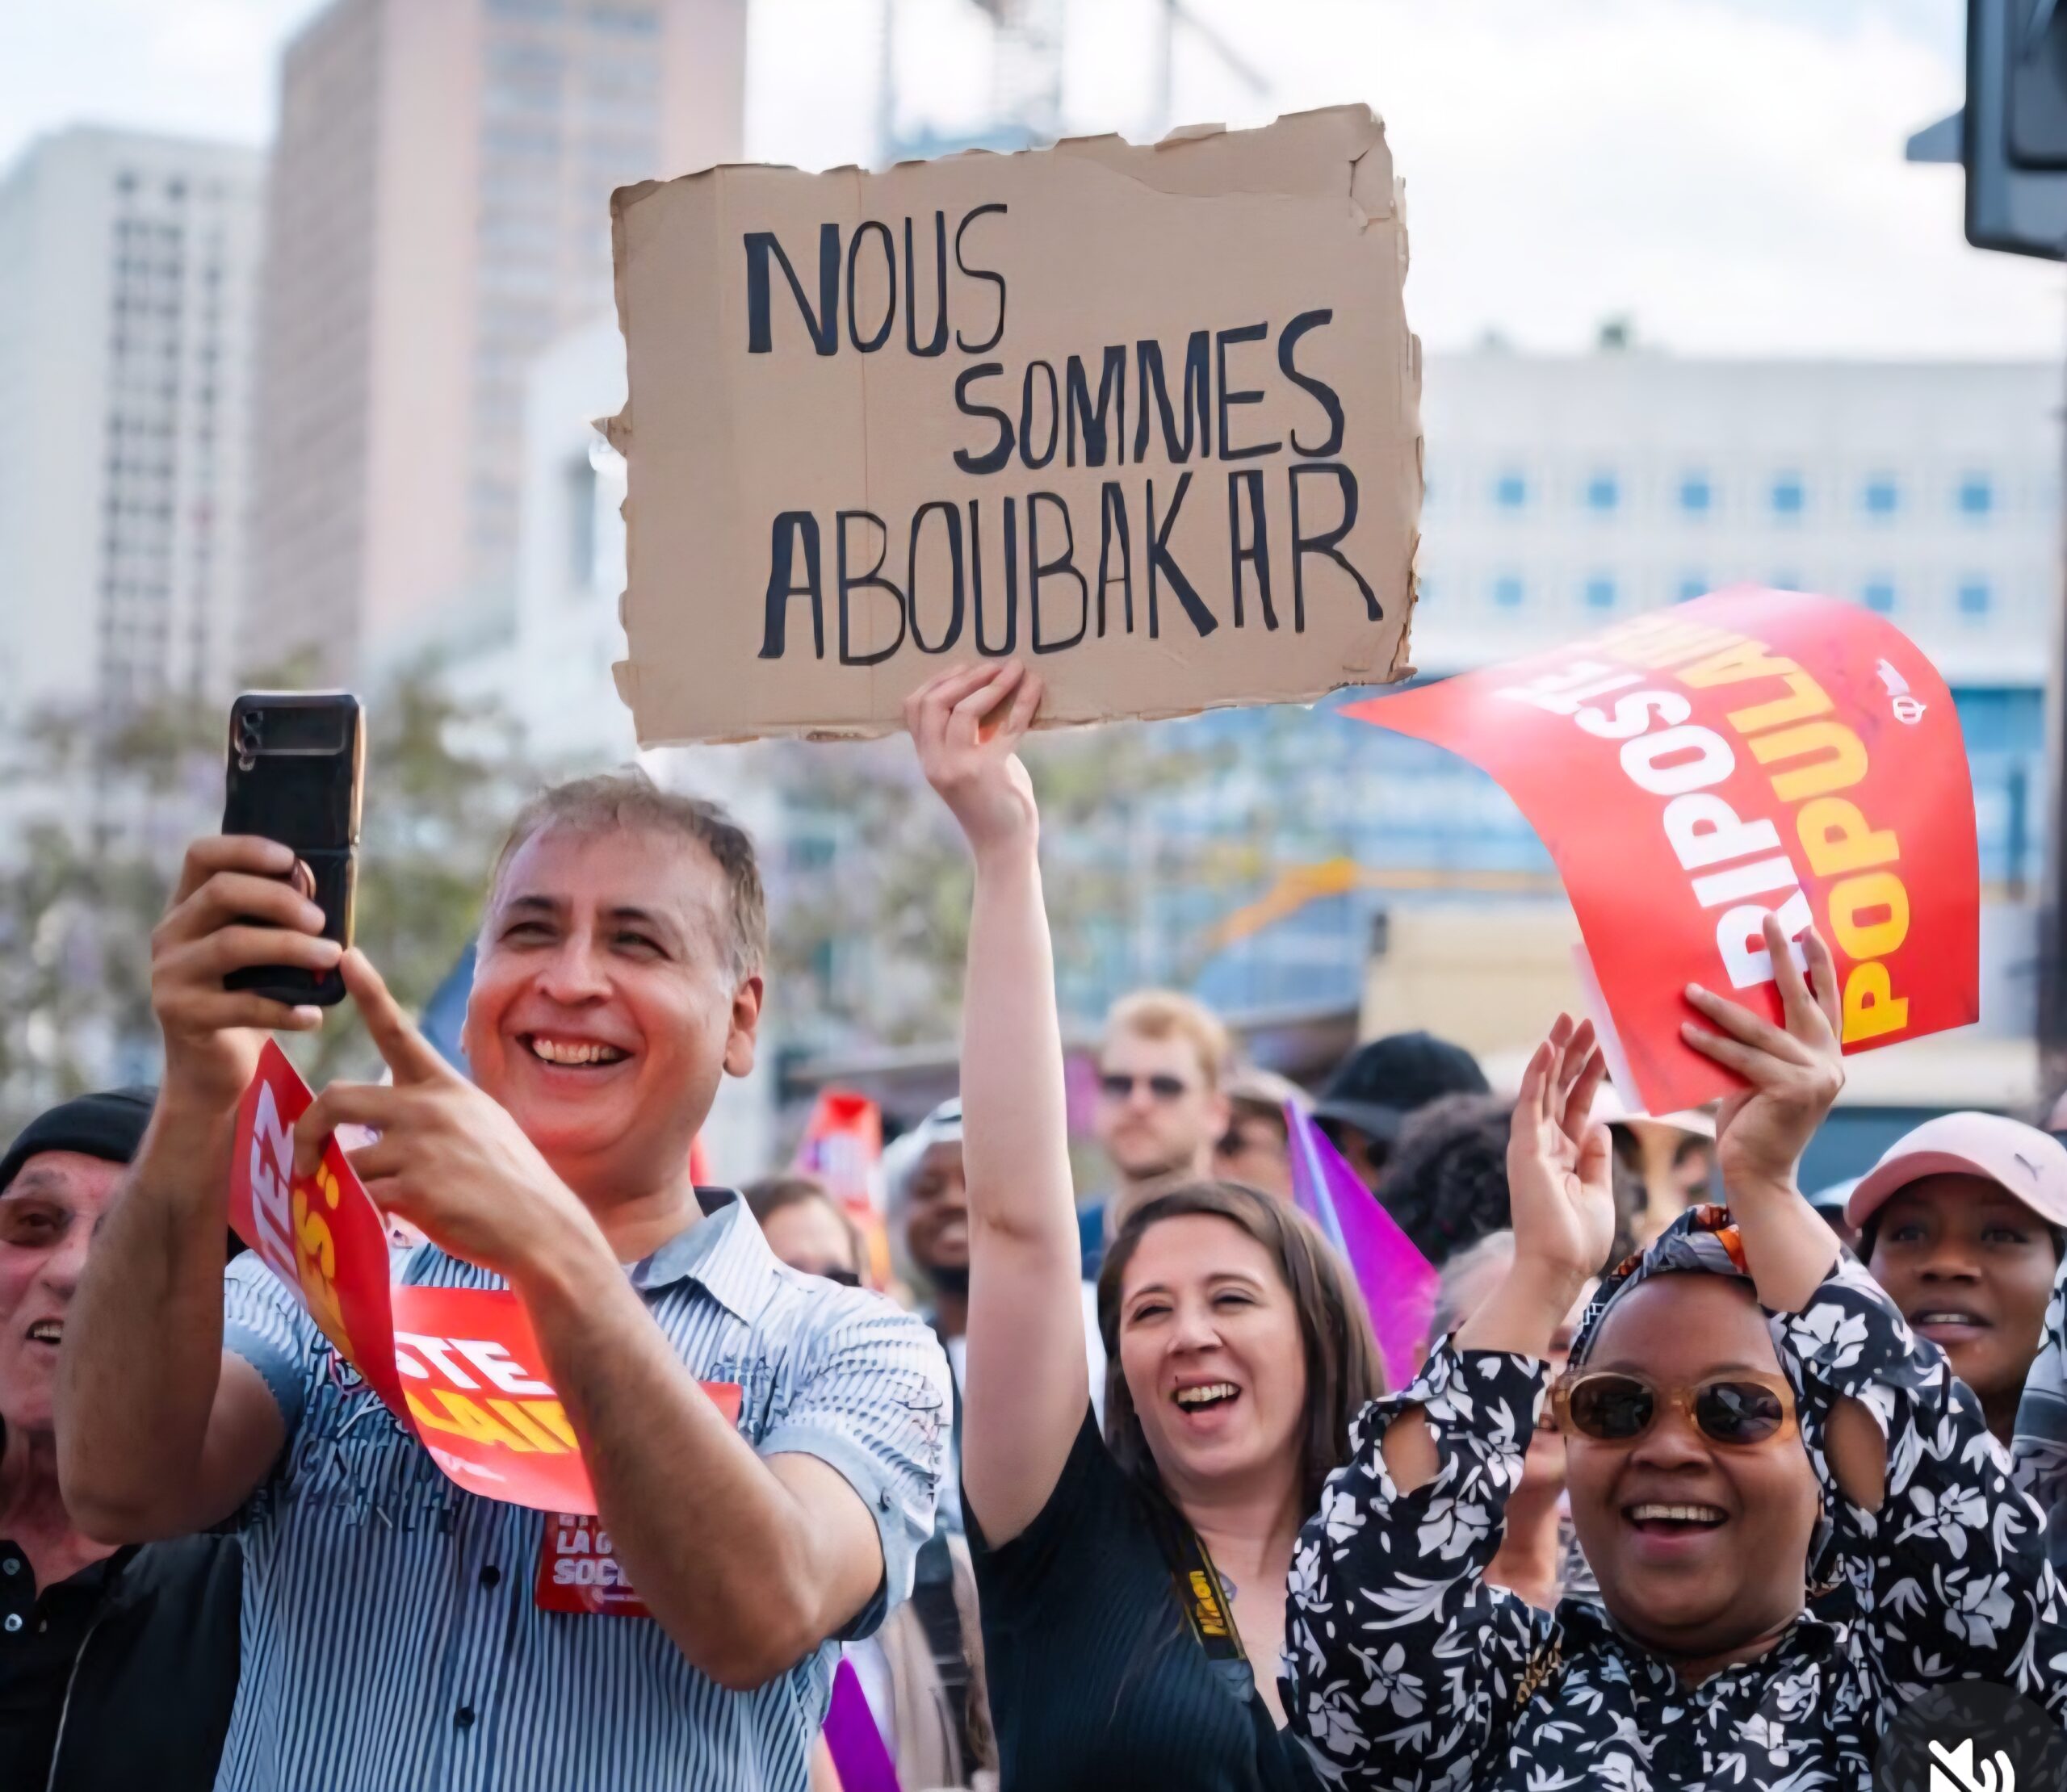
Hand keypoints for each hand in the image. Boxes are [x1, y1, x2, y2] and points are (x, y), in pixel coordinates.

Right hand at [150, 836, 337, 1110]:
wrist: (213, 1064)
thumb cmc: (247, 994)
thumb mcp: (257, 950)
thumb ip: (277, 920)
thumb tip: (329, 895)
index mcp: (188, 906)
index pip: (202, 856)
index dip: (246, 848)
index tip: (291, 859)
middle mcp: (171, 932)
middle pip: (222, 892)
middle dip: (280, 899)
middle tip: (321, 920)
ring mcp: (169, 973)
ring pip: (232, 944)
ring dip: (291, 948)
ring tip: (331, 956)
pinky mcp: (180, 1014)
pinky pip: (241, 1005)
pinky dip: (286, 1009)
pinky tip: (315, 1016)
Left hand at [293, 950, 599, 1282]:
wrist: (543, 1228)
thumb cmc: (512, 1185)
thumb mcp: (481, 1127)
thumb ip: (434, 1115)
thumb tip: (378, 1127)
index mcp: (447, 1088)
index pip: (399, 1031)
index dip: (369, 992)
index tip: (347, 956)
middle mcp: (431, 1107)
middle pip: (338, 1097)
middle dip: (308, 1130)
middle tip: (302, 1160)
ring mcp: (421, 1145)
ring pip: (345, 1159)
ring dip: (344, 1188)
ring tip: (362, 1208)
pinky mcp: (414, 1187)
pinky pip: (360, 1197)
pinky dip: (365, 1216)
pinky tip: (394, 1226)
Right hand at [904, 661, 1043, 859]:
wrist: (1003, 847)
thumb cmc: (993, 803)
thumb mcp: (969, 766)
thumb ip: (969, 736)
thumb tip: (986, 692)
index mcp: (927, 758)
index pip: (914, 707)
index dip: (938, 681)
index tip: (966, 667)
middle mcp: (935, 762)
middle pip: (932, 703)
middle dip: (964, 677)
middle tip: (993, 666)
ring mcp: (959, 768)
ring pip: (963, 710)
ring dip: (991, 684)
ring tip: (1014, 669)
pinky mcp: (989, 772)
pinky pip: (1007, 726)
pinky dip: (1023, 701)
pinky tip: (1035, 685)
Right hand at [1506, 1015, 1613, 1287]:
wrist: (1559, 1268)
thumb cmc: (1578, 1240)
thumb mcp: (1598, 1192)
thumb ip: (1595, 1158)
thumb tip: (1598, 1127)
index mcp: (1562, 1153)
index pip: (1575, 1103)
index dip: (1587, 1073)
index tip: (1600, 1044)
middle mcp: (1543, 1143)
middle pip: (1559, 1087)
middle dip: (1573, 1053)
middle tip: (1584, 1018)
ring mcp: (1531, 1144)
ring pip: (1544, 1086)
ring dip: (1557, 1052)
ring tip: (1568, 1019)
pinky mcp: (1523, 1148)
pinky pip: (1530, 1103)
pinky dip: (1538, 1074)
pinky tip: (1548, 1047)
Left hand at [1682, 915, 1843, 1198]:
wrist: (1758, 1174)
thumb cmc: (1753, 1122)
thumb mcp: (1761, 1075)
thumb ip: (1761, 1045)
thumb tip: (1724, 1002)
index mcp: (1826, 1055)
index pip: (1826, 1000)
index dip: (1818, 963)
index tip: (1805, 927)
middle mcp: (1828, 1062)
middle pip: (1803, 997)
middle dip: (1784, 955)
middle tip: (1767, 918)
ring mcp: (1814, 1077)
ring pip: (1760, 1029)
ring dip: (1720, 1006)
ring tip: (1689, 987)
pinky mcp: (1790, 1091)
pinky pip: (1742, 1058)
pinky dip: (1711, 1043)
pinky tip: (1686, 1030)